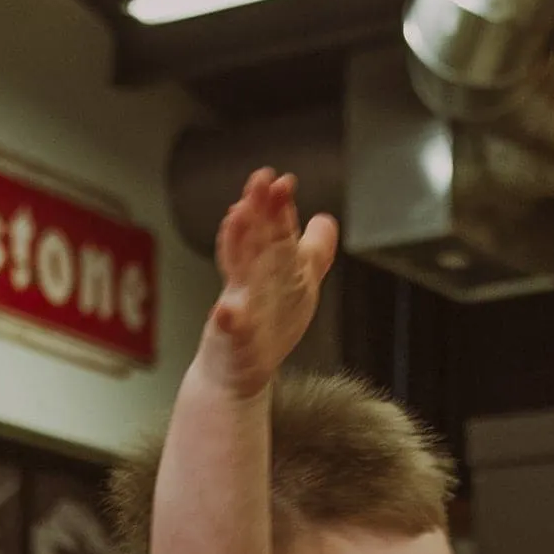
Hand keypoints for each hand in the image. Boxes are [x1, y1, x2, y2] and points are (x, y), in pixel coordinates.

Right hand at [200, 168, 337, 397]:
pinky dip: (229, 318)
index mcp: (270, 268)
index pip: (275, 231)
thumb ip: (313, 252)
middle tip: (262, 181)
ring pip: (239, 270)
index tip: (284, 182)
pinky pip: (230, 326)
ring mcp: (240, 306)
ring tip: (237, 216)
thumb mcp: (297, 286)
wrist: (239, 371)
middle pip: (257, 241)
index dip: (279, 207)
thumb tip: (326, 219)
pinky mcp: (232, 338)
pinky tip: (227, 311)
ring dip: (236, 241)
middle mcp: (252, 280)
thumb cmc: (266, 327)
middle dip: (259, 211)